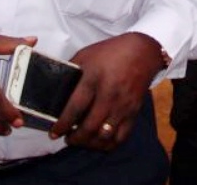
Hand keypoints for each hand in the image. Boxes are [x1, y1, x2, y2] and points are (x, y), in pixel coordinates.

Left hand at [49, 33, 162, 150]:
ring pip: (104, 135)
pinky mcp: (133, 112)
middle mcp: (109, 94)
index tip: (54, 133)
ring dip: (90, 143)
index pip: (75, 107)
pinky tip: (99, 141)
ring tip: (82, 140)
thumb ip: (71, 73)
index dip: (62, 124)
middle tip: (68, 138)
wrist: (142, 52)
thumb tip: (56, 90)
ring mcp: (123, 105)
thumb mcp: (85, 56)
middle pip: (90, 126)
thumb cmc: (110, 53)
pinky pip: (121, 137)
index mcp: (93, 78)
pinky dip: (108, 144)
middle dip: (75, 138)